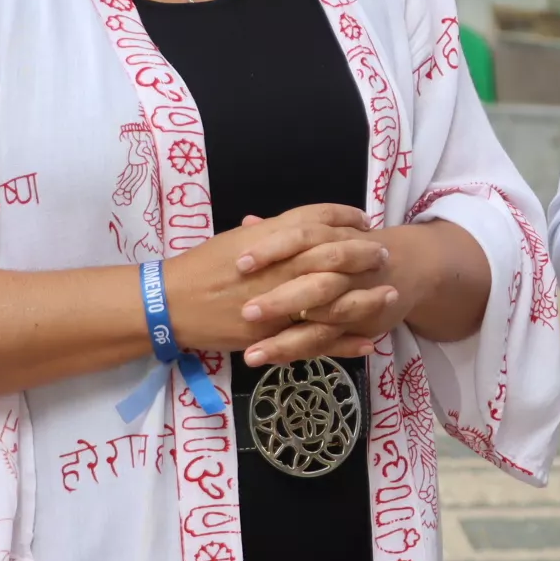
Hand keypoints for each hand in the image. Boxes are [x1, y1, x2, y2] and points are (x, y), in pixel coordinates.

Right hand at [160, 204, 395, 360]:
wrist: (169, 305)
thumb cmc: (200, 267)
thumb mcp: (237, 239)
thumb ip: (271, 231)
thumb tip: (302, 226)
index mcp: (268, 238)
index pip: (317, 220)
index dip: (346, 219)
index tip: (364, 222)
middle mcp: (277, 266)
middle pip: (333, 255)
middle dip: (364, 254)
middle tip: (384, 254)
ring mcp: (278, 302)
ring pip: (332, 298)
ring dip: (365, 296)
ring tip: (391, 294)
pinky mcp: (273, 334)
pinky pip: (316, 340)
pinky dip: (345, 341)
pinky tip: (370, 341)